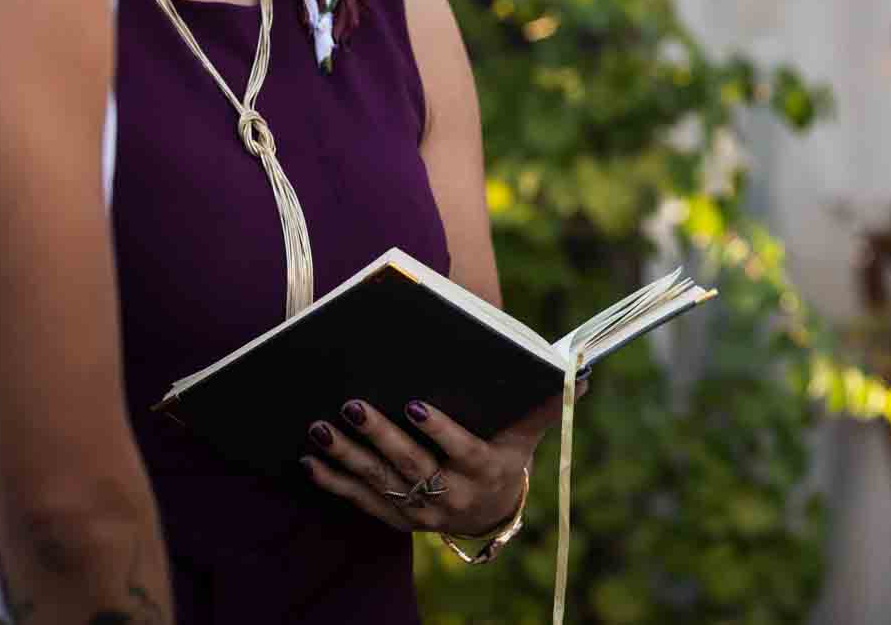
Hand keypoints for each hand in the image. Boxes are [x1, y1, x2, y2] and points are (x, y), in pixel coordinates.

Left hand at [303, 377, 587, 535]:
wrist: (490, 510)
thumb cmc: (507, 453)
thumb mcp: (528, 433)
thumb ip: (546, 403)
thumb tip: (580, 374)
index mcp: (485, 470)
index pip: (462, 451)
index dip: (439, 431)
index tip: (415, 404)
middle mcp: (451, 496)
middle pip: (412, 466)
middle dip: (380, 437)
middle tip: (352, 406)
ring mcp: (420, 511)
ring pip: (380, 482)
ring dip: (347, 457)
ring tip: (321, 427)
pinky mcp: (395, 518)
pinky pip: (360, 500)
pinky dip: (333, 482)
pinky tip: (310, 460)